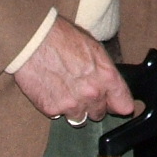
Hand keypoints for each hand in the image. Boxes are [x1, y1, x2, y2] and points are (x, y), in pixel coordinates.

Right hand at [12, 16, 133, 122]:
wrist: (33, 40)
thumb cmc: (63, 37)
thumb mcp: (94, 48)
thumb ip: (105, 71)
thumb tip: (112, 85)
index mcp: (106, 76)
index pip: (123, 104)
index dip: (120, 104)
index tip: (117, 105)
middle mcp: (92, 94)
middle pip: (99, 114)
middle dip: (93, 105)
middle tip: (81, 91)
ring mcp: (72, 104)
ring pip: (79, 118)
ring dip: (75, 109)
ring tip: (64, 90)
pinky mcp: (52, 109)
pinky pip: (58, 115)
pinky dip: (56, 106)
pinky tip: (51, 89)